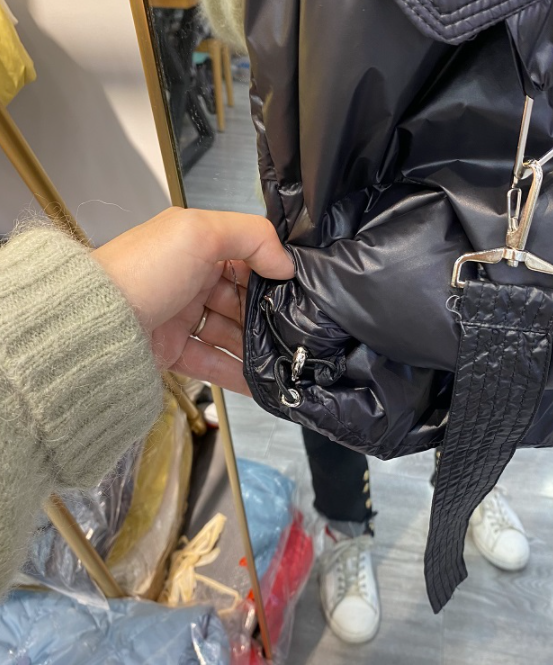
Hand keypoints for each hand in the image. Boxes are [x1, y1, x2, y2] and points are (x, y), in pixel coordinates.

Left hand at [92, 207, 293, 394]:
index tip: (296, 291)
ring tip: (286, 360)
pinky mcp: (173, 350)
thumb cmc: (143, 271)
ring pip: (231, 333)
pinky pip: (213, 362)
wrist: (93, 324)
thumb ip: (253, 236)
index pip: (245, 257)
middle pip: (242, 300)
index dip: (271, 273)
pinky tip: (262, 383)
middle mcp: (189, 280)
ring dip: (258, 347)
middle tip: (298, 331)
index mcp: (195, 246)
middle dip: (269, 316)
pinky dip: (238, 373)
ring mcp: (182, 316)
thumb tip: (286, 263)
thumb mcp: (200, 233)